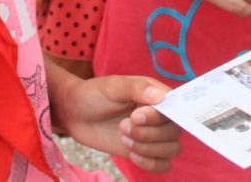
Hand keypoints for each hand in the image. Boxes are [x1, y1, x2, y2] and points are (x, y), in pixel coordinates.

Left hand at [57, 75, 181, 172]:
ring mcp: (153, 134)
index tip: (136, 116)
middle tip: (122, 125)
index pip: (175, 108)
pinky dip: (151, 163)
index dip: (159, 116)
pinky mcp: (144, 151)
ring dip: (147, 148)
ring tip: (123, 137)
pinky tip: (132, 154)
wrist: (76, 113)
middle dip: (148, 133)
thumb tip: (160, 96)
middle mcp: (159, 115)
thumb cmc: (95, 94)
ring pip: (171, 149)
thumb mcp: (113, 86)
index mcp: (156, 94)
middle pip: (174, 132)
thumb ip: (136, 88)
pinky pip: (163, 164)